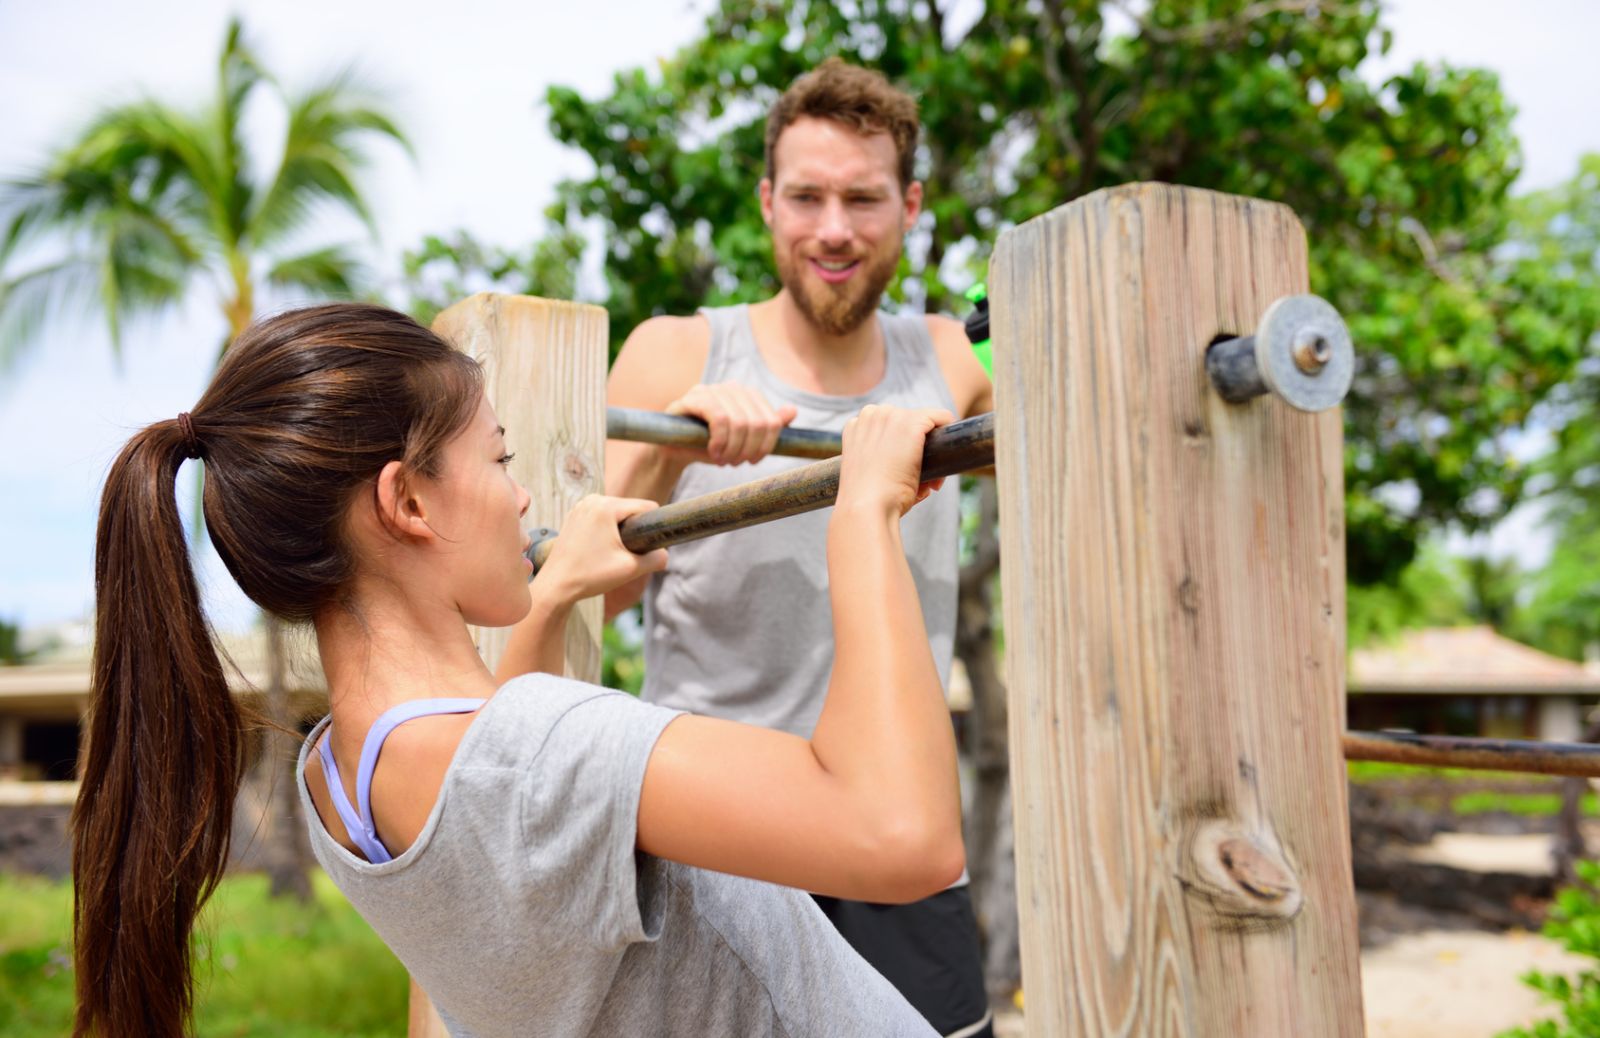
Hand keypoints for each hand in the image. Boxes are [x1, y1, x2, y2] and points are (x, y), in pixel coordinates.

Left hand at [534, 496, 668, 607]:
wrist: (556, 587)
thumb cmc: (590, 576)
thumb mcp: (630, 569)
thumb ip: (655, 559)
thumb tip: (665, 553)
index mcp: (606, 506)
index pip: (645, 507)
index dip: (653, 526)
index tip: (647, 546)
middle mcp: (592, 500)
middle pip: (630, 509)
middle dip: (635, 530)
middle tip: (625, 555)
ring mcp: (580, 506)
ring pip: (616, 514)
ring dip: (621, 531)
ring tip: (611, 554)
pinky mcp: (574, 516)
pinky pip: (602, 518)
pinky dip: (607, 532)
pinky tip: (600, 551)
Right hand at [666, 383, 798, 465]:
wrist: (675, 450)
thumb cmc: (710, 445)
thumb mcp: (743, 441)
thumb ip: (767, 427)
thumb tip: (792, 411)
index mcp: (748, 396)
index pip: (771, 420)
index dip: (766, 446)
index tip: (752, 461)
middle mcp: (732, 388)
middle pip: (758, 423)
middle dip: (748, 450)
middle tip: (735, 463)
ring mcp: (712, 390)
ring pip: (739, 421)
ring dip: (732, 448)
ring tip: (723, 460)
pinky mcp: (694, 397)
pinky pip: (718, 418)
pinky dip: (719, 441)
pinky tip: (713, 452)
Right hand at [835, 405, 953, 518]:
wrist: (867, 508)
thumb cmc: (866, 501)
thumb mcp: (867, 474)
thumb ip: (880, 462)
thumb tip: (918, 474)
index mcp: (856, 426)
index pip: (888, 424)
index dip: (900, 445)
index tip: (905, 468)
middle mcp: (872, 415)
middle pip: (906, 420)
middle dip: (917, 446)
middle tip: (922, 480)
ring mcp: (892, 417)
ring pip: (925, 422)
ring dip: (931, 448)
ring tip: (931, 481)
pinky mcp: (912, 423)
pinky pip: (942, 417)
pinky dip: (949, 433)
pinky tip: (949, 453)